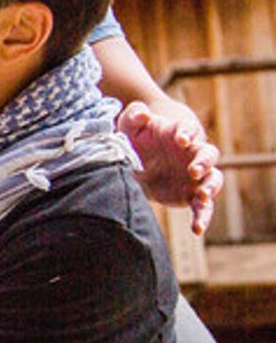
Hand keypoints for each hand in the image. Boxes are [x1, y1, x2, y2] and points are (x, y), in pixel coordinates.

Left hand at [118, 100, 223, 234]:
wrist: (134, 162)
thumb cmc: (135, 138)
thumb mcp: (129, 125)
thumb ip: (134, 115)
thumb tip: (143, 113)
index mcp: (180, 134)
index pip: (190, 130)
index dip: (187, 132)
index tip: (180, 139)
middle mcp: (193, 154)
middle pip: (208, 155)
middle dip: (203, 162)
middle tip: (193, 170)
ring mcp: (195, 176)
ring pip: (213, 180)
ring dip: (211, 188)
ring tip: (202, 196)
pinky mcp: (190, 195)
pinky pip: (202, 207)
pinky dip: (202, 217)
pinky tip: (197, 229)